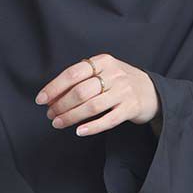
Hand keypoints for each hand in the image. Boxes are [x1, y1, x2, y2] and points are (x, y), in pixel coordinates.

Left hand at [35, 53, 161, 136]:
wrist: (152, 90)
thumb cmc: (119, 82)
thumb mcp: (103, 71)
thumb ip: (81, 79)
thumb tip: (51, 96)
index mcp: (103, 61)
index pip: (73, 74)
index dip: (54, 87)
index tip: (41, 99)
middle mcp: (114, 74)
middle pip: (80, 92)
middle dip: (61, 105)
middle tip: (50, 114)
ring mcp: (124, 92)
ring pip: (91, 107)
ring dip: (71, 117)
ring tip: (58, 123)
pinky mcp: (131, 108)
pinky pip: (108, 120)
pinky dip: (92, 127)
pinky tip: (79, 131)